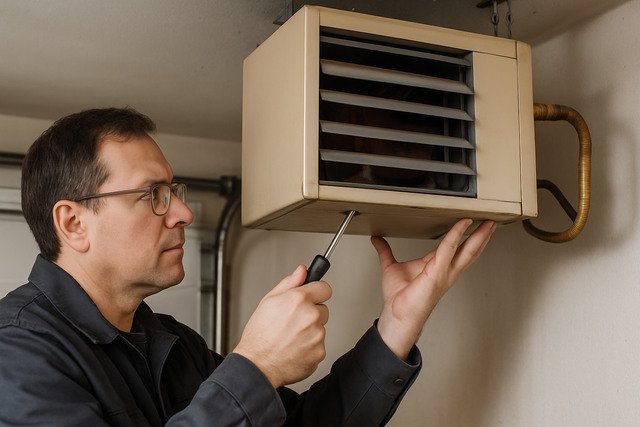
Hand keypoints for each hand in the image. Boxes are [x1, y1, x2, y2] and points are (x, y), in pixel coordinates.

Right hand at [232, 265, 331, 388]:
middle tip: (293, 322)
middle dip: (311, 313)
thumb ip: (289, 283)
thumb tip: (302, 270)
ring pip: (320, 328)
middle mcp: (310, 316)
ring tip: (290, 337)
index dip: (317, 292)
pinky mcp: (319, 352)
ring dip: (310, 331)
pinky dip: (309, 348)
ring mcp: (317, 335)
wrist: (256, 366)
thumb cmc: (259, 336)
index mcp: (299, 300)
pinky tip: (294, 348)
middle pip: (323, 309)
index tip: (313, 296)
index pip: (325, 288)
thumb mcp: (268, 301)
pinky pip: (319, 345)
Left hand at [372, 219, 495, 359]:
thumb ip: (385, 251)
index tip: (470, 223)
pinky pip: (449, 249)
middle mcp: (445, 270)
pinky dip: (456, 235)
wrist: (397, 314)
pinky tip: (463, 224)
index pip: (455, 248)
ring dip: (480, 236)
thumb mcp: (390, 266)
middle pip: (470, 250)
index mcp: (436, 267)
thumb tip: (376, 239)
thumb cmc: (399, 297)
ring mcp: (445, 272)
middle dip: (482, 236)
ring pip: (468, 251)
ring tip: (489, 223)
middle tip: (492, 221)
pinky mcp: (438, 273)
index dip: (463, 236)